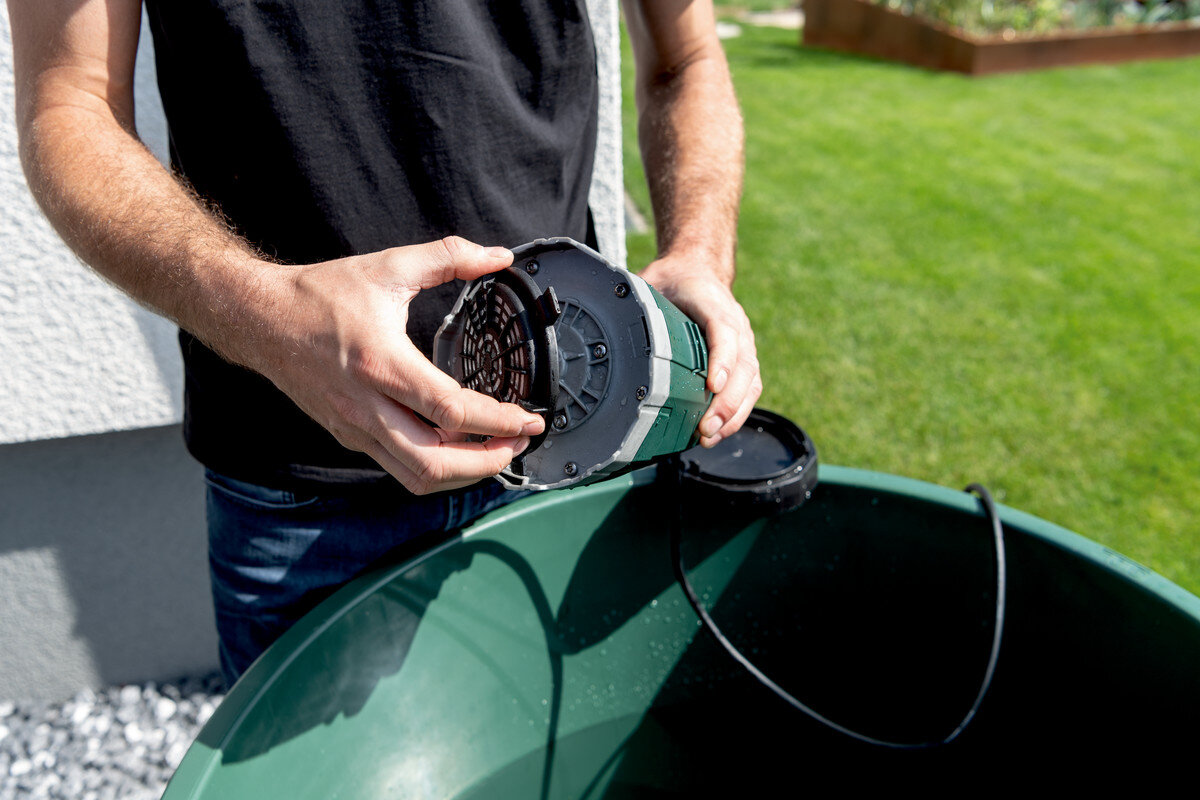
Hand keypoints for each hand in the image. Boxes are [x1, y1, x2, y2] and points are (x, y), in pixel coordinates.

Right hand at [252, 236, 544, 493]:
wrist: (259, 319)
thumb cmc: (320, 295)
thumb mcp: (388, 266)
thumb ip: (448, 257)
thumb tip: (498, 255)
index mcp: (382, 364)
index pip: (451, 409)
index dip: (498, 421)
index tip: (531, 419)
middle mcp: (367, 406)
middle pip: (436, 461)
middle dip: (487, 462)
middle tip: (520, 444)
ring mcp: (356, 428)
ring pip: (417, 477)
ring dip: (463, 476)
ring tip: (496, 454)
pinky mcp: (349, 437)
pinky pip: (398, 468)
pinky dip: (436, 469)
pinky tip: (458, 450)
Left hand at [639, 255, 760, 447]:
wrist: (698, 270)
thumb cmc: (674, 282)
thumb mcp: (651, 282)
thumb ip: (633, 303)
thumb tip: (603, 325)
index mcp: (712, 302)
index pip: (724, 331)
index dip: (722, 359)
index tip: (712, 384)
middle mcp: (736, 324)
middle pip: (743, 366)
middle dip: (726, 401)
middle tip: (705, 427)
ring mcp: (744, 342)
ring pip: (750, 382)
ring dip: (732, 414)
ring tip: (710, 436)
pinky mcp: (744, 358)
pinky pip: (749, 389)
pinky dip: (736, 414)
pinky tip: (717, 433)